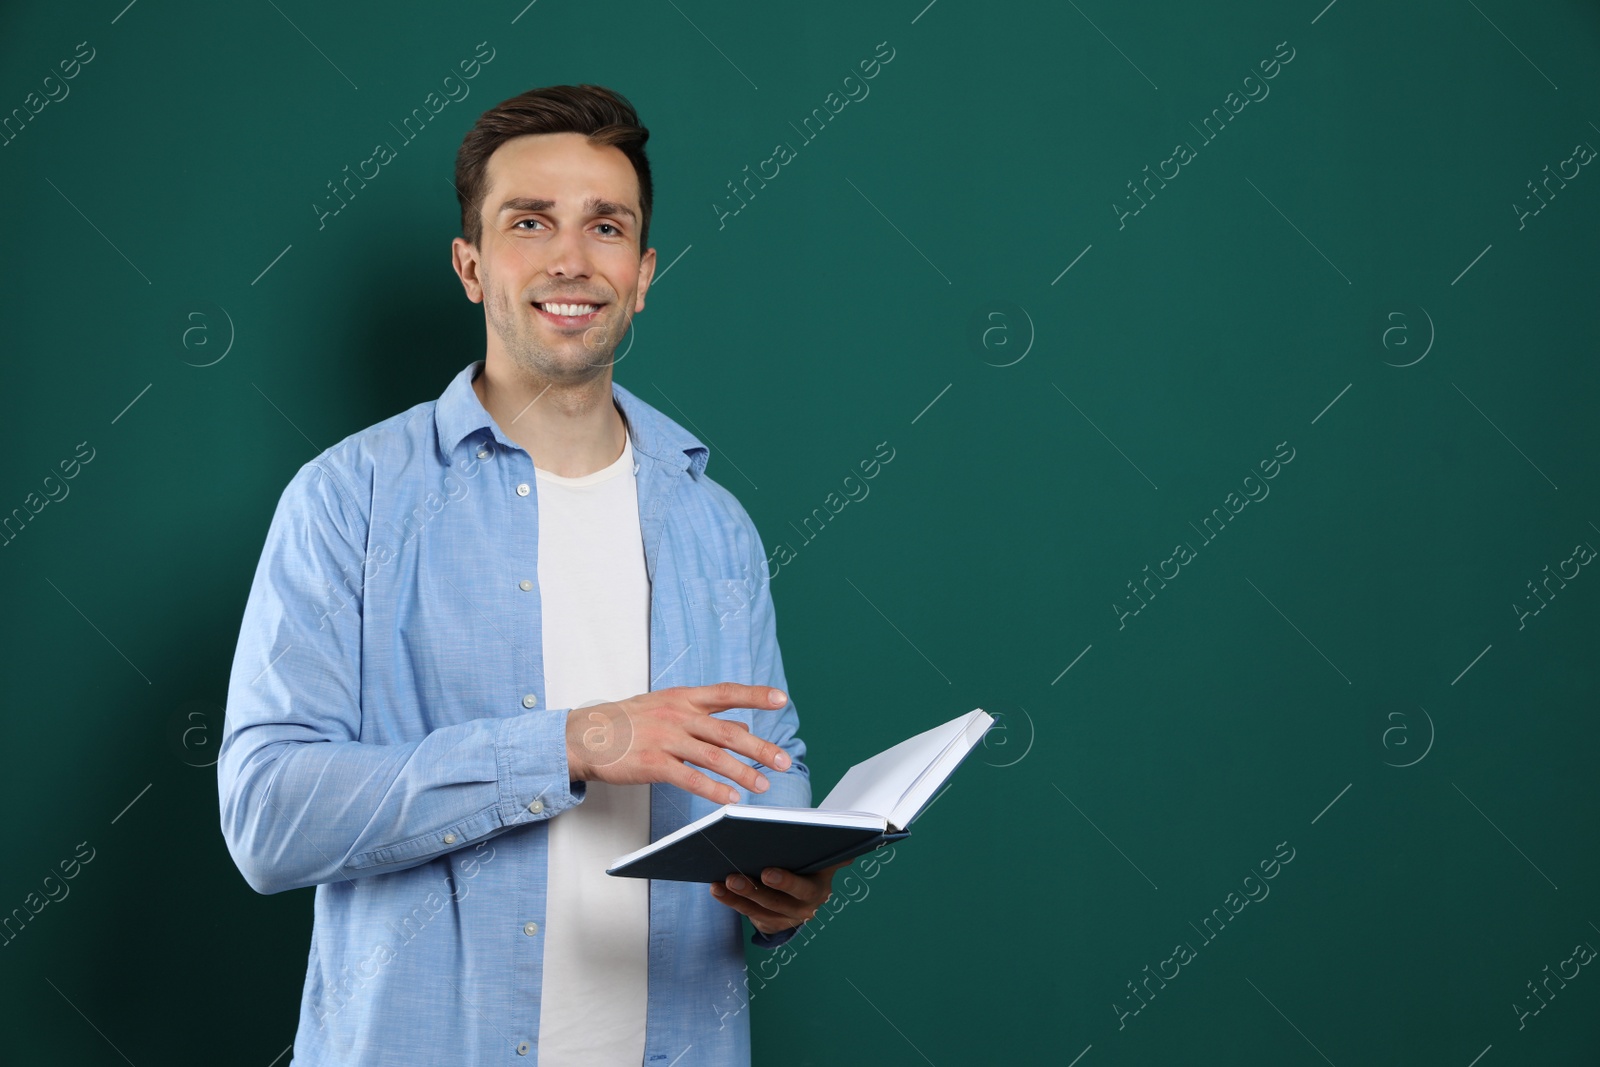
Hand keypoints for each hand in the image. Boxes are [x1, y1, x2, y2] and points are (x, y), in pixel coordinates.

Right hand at [565, 683, 792, 804]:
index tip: (781, 700)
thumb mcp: (668, 708)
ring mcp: (665, 739)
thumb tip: (741, 721)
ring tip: (763, 786)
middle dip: (759, 747)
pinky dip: (713, 789)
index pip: (726, 692)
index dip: (755, 695)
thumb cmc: (629, 721)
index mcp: (683, 698)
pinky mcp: (652, 763)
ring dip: (742, 773)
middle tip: (783, 761)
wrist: (586, 736)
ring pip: (713, 756)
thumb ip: (705, 715)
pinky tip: (730, 799)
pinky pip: (689, 778)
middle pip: (727, 731)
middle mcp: (677, 715)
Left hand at [710, 860, 850, 936]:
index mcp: (819, 888)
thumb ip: (833, 848)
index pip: (802, 887)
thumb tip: (852, 841)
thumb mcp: (825, 857)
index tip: (767, 873)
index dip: (785, 882)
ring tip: (720, 881)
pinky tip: (715, 888)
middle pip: (776, 901)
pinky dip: (730, 901)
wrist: (808, 891)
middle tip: (734, 877)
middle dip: (754, 890)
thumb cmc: (811, 863)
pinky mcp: (769, 923)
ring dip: (737, 896)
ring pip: (758, 909)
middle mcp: (804, 908)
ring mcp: (786, 919)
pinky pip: (748, 913)